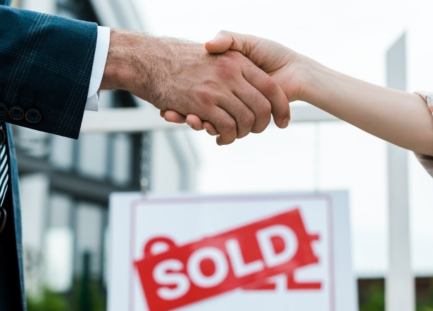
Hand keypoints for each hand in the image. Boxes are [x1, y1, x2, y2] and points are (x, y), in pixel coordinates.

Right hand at [100, 30, 289, 144]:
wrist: (148, 59)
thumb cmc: (178, 58)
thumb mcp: (212, 51)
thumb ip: (233, 63)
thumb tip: (250, 84)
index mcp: (237, 60)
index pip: (271, 88)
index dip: (281, 108)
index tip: (284, 121)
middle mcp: (231, 73)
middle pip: (262, 109)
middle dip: (261, 126)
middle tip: (254, 131)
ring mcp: (217, 88)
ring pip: (245, 122)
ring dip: (241, 134)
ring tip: (233, 135)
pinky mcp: (202, 103)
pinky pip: (225, 128)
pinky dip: (226, 137)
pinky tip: (220, 137)